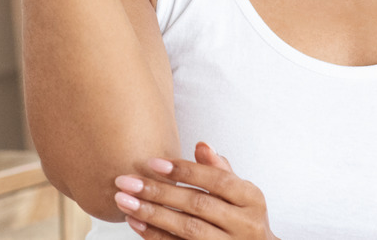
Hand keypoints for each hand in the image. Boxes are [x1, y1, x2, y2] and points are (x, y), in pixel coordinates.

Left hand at [114, 142, 278, 238]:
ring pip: (188, 229)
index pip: (217, 180)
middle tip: (127, 182)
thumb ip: (219, 169)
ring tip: (124, 201)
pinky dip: (155, 236)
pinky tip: (135, 223)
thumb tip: (201, 145)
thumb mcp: (240, 192)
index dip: (185, 170)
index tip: (153, 163)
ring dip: (152, 215)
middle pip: (198, 205)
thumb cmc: (243, 217)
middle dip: (160, 192)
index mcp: (252, 199)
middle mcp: (245, 225)